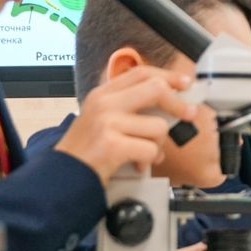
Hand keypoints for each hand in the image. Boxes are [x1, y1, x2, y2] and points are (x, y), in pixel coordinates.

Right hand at [55, 66, 196, 184]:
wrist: (62, 177)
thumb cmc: (85, 152)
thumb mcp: (100, 119)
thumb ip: (127, 108)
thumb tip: (168, 106)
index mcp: (102, 94)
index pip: (141, 73)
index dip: (167, 76)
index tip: (184, 83)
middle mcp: (104, 103)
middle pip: (155, 89)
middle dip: (177, 104)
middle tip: (188, 115)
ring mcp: (107, 123)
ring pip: (157, 126)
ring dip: (158, 146)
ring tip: (145, 155)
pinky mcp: (112, 145)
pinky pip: (150, 150)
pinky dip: (149, 161)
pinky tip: (138, 166)